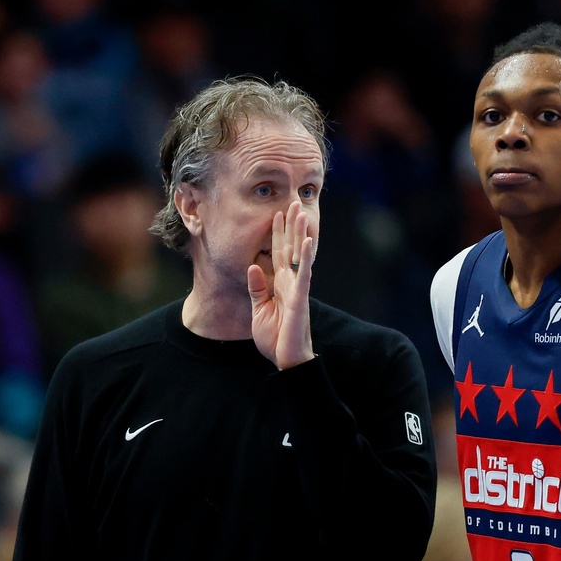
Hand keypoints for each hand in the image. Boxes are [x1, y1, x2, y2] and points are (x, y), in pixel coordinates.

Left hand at [247, 201, 315, 368]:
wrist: (287, 358)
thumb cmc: (276, 337)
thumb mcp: (259, 309)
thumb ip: (257, 288)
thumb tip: (253, 266)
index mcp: (280, 284)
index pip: (278, 253)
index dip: (277, 233)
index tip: (277, 213)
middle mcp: (291, 282)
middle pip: (290, 248)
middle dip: (291, 225)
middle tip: (293, 202)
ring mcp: (297, 288)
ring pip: (299, 255)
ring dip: (300, 232)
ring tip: (301, 212)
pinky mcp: (301, 297)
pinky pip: (303, 273)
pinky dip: (305, 256)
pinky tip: (307, 239)